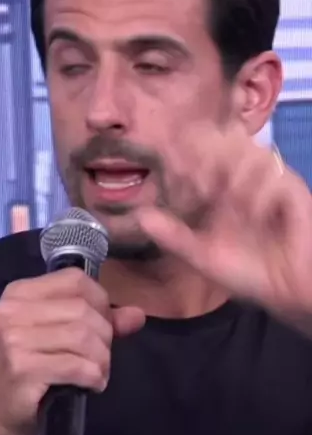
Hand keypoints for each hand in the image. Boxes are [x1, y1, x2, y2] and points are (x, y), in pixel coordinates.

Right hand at [0, 268, 144, 434]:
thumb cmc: (28, 375)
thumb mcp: (59, 339)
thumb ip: (98, 322)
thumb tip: (137, 315)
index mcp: (18, 293)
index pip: (76, 280)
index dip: (100, 303)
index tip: (101, 329)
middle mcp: (11, 310)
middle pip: (83, 309)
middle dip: (104, 337)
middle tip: (99, 359)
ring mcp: (14, 339)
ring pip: (84, 337)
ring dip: (101, 360)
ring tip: (96, 374)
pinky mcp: (22, 368)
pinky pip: (78, 365)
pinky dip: (94, 377)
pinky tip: (90, 385)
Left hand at [137, 123, 311, 320]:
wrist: (286, 293)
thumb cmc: (248, 272)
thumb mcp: (203, 257)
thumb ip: (174, 237)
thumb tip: (140, 216)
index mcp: (218, 188)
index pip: (199, 154)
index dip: (184, 153)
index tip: (166, 161)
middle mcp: (243, 178)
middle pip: (225, 141)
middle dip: (206, 153)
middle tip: (195, 179)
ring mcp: (269, 182)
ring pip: (251, 154)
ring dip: (233, 171)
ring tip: (222, 197)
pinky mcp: (294, 193)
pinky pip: (276, 179)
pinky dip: (260, 193)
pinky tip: (252, 214)